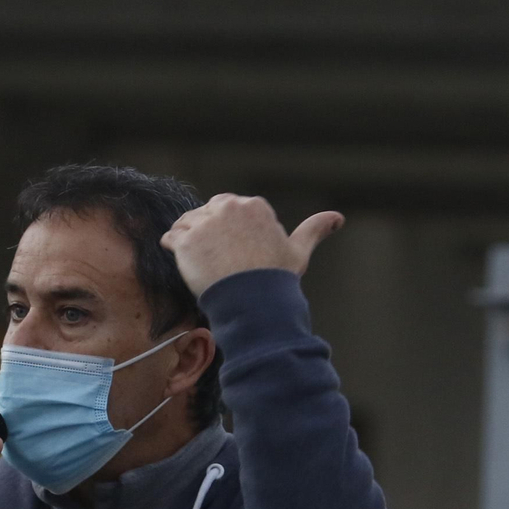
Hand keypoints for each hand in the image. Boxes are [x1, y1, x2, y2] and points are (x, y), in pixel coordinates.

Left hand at [161, 194, 343, 296]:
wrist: (253, 303)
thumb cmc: (276, 280)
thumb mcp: (297, 251)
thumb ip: (314, 229)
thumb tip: (339, 218)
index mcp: (253, 206)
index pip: (229, 209)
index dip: (227, 232)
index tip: (233, 254)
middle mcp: (228, 207)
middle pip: (206, 213)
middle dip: (207, 233)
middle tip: (215, 260)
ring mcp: (205, 223)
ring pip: (187, 224)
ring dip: (190, 242)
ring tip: (201, 264)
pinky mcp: (186, 240)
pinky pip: (170, 238)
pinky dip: (174, 250)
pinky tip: (186, 265)